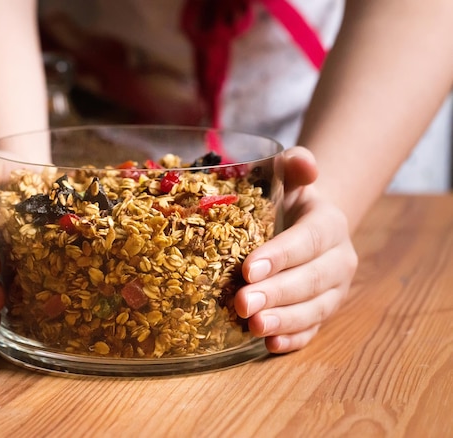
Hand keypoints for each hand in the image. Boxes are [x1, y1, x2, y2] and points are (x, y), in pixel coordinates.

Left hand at [234, 147, 357, 353]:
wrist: (306, 224)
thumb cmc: (289, 199)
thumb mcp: (290, 177)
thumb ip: (296, 165)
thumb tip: (303, 162)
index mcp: (329, 225)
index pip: (308, 241)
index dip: (281, 256)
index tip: (248, 268)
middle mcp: (338, 260)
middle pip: (310, 280)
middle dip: (276, 294)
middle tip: (242, 303)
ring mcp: (333, 290)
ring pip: (313, 309)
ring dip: (284, 320)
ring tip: (254, 327)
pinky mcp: (322, 311)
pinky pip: (312, 329)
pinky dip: (293, 338)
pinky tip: (269, 345)